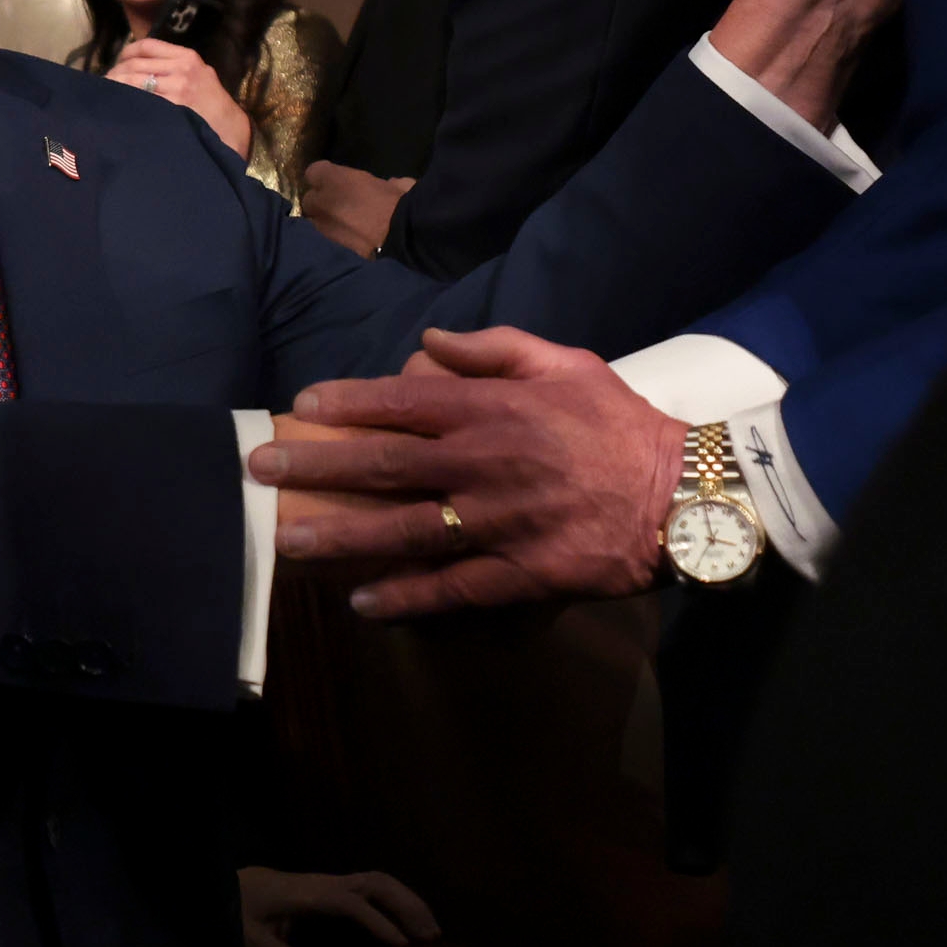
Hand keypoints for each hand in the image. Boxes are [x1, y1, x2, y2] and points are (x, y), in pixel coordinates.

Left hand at [104, 37, 250, 158]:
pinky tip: (119, 105)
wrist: (230, 129)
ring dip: (115, 87)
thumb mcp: (200, 74)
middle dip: (115, 73)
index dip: (126, 53)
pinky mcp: (173, 107)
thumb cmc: (212, 104)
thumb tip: (138, 65)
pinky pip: (142, 99)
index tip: (116, 63)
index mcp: (187, 57)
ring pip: (134, 81)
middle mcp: (181, 68)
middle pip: (136, 64)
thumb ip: (174, 66)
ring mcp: (177, 88)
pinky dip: (126, 100)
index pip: (147, 45)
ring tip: (106, 94)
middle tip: (104, 83)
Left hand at [237, 866, 439, 946]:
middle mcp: (325, 884)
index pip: (350, 903)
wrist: (234, 884)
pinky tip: (412, 923)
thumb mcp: (250, 938)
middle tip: (431, 938)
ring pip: (378, 881)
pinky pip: (373, 888)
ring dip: (409, 901)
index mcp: (307, 895)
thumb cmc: (241, 910)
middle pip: (374, 882)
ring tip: (433, 931)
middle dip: (406, 906)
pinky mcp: (335, 888)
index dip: (377, 921)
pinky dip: (398, 900)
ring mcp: (332, 883)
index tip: (401, 945)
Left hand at [251, 329, 686, 617]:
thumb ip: (496, 348)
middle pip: (386, 465)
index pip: (403, 402)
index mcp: (494, 411)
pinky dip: (406, 599)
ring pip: (406, 531)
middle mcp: (485, 465)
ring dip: (343, 538)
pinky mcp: (519, 573)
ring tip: (290, 543)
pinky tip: (362, 604)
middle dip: (318, 465)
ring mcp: (499, 522)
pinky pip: (452, 589)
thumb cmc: (619, 423)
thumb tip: (429, 341)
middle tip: (262, 470)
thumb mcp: (566, 363)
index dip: (348, 403)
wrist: (683, 494)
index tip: (302, 406)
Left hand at [297, 160, 415, 257]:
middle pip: (310, 201)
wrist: (407, 245)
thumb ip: (390, 184)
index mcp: (336, 180)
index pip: (315, 172)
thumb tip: (392, 186)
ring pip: (315, 226)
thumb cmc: (406, 208)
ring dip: (327, 227)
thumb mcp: (403, 186)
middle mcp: (321, 203)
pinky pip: (327, 246)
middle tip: (342, 211)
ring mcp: (321, 231)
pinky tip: (350, 250)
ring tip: (346, 234)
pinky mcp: (327, 253)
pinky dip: (335, 247)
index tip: (338, 183)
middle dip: (323, 204)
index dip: (327, 178)